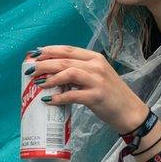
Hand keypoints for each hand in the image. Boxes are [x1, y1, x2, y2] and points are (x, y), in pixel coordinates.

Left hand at [31, 45, 148, 133]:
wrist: (130, 112)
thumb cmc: (111, 95)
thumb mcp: (97, 77)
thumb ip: (80, 73)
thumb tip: (53, 74)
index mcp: (95, 58)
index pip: (68, 49)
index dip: (49, 50)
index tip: (33, 54)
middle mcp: (97, 66)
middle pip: (65, 60)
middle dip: (44, 64)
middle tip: (29, 70)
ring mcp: (98, 80)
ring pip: (68, 73)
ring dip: (50, 78)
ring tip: (38, 84)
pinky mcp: (97, 96)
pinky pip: (73, 95)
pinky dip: (59, 97)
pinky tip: (49, 100)